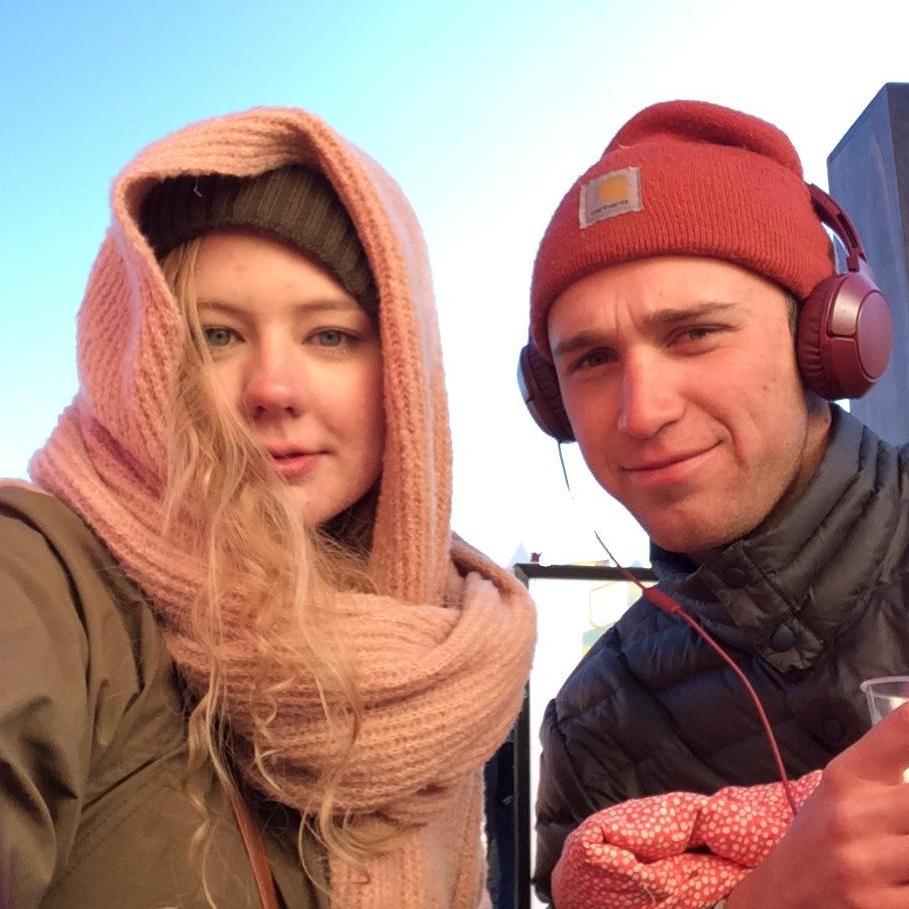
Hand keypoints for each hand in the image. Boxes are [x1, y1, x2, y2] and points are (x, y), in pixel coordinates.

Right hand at [726, 703, 908, 908]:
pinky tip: (903, 876)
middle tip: (908, 815)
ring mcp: (868, 868)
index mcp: (847, 777)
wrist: (782, 899)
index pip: (902, 730)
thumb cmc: (822, 835)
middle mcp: (855, 817)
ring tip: (904, 848)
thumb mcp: (843, 788)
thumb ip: (889, 760)